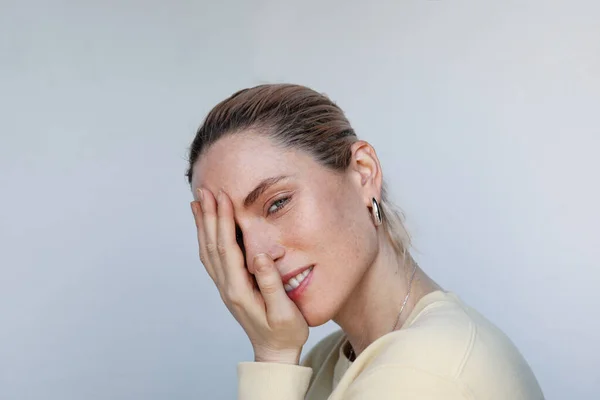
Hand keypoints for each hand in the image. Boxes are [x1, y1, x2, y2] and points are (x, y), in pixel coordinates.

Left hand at [191, 188, 308, 363]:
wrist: (274, 353)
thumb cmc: (284, 333)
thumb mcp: (284, 311)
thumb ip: (271, 284)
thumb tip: (261, 256)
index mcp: (239, 289)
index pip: (227, 248)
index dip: (223, 221)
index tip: (222, 197)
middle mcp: (227, 287)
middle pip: (212, 245)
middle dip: (208, 216)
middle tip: (205, 190)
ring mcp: (225, 287)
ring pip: (208, 251)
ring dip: (202, 225)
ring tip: (198, 202)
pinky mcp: (229, 287)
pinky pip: (212, 259)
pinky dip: (206, 239)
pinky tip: (206, 228)